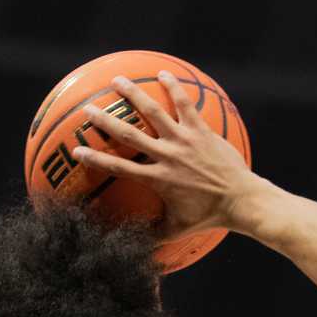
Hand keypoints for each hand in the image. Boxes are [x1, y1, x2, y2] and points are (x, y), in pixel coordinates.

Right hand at [70, 71, 264, 240]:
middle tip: (88, 108)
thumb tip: (133, 244)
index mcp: (157, 179)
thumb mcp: (176, 229)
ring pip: (154, 111)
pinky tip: (163, 73)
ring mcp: (184, 140)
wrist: (240, 200)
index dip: (96, 159)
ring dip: (134, 94)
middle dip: (106, 120)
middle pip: (129, 134)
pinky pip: (185, 103)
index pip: (119, 168)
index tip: (76, 151)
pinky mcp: (201, 130)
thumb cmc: (208, 216)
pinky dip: (173, 86)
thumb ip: (153, 234)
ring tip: (118, 80)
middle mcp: (167, 156)